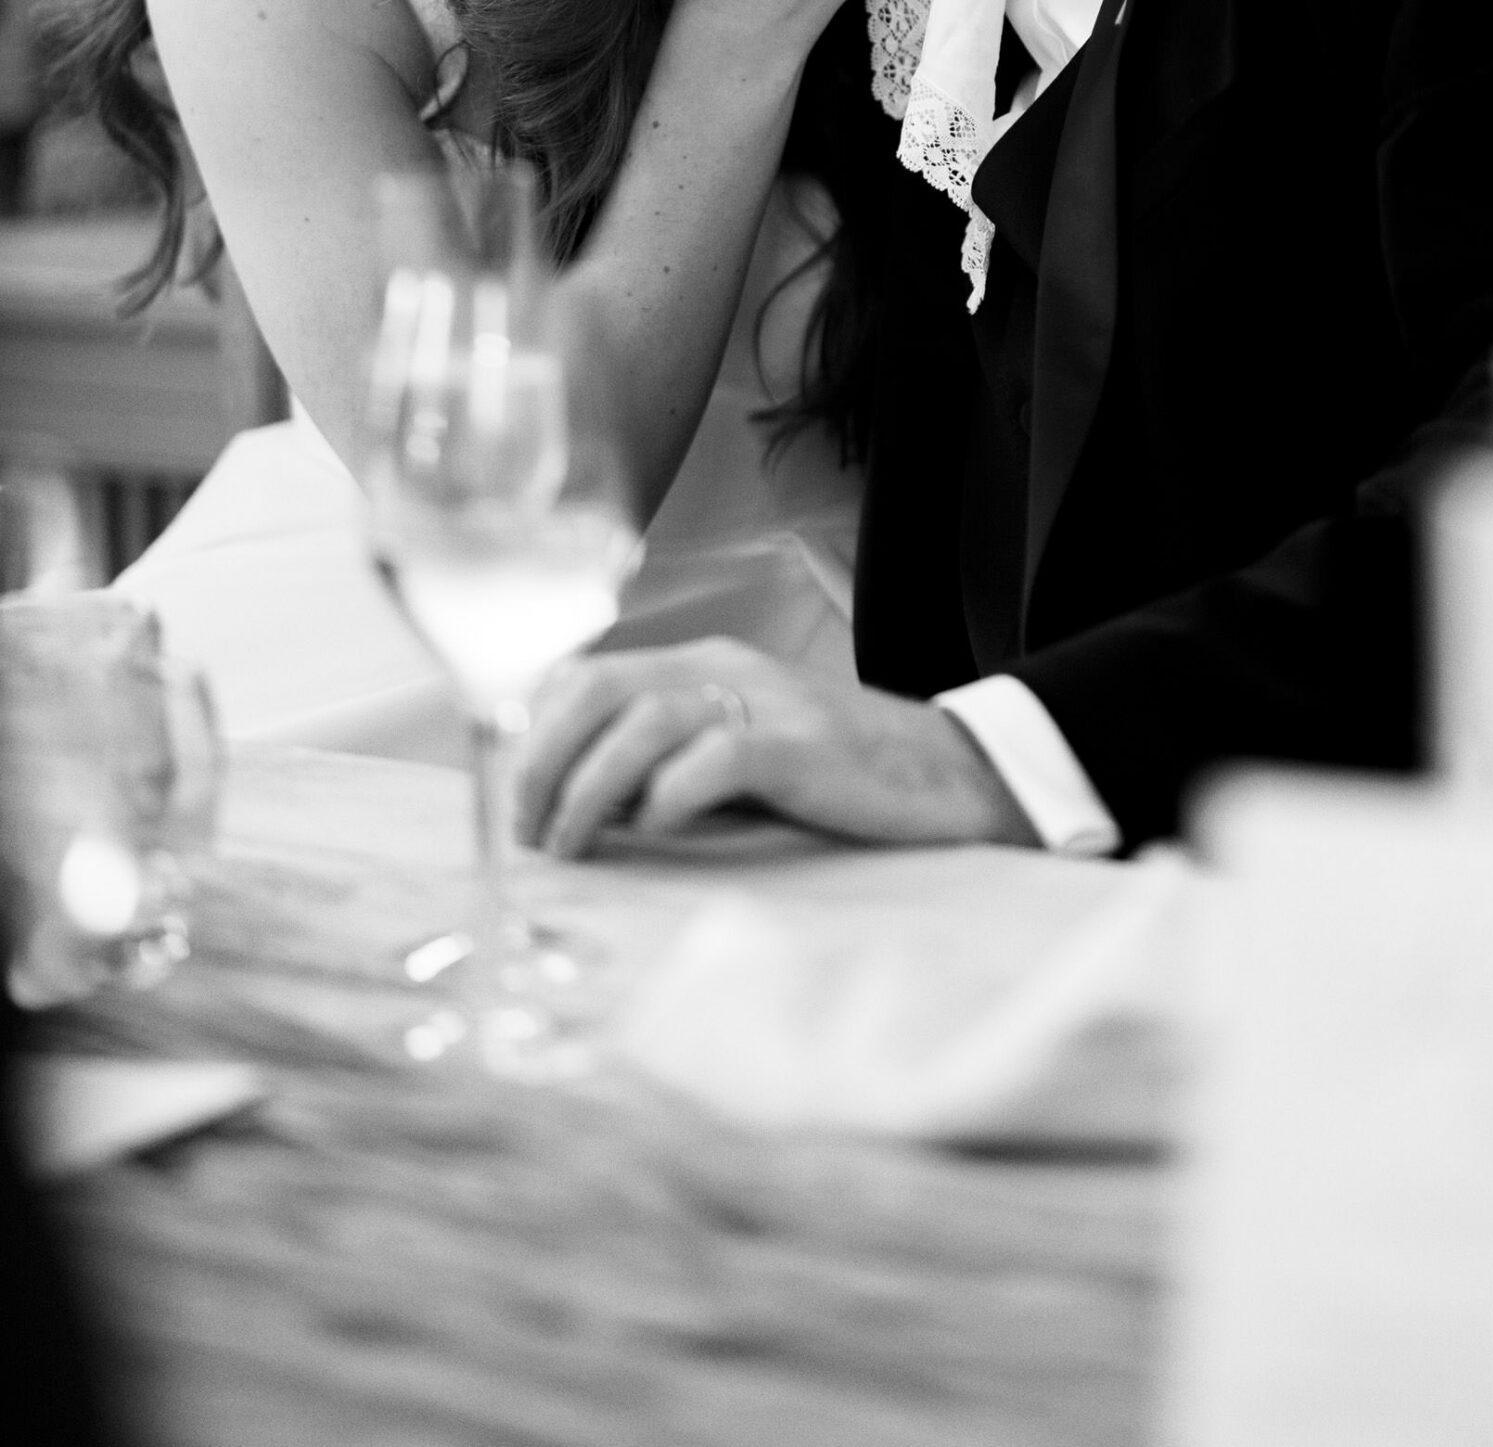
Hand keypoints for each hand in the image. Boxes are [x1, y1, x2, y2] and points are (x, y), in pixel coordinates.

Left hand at [518, 639, 1038, 855]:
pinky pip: (713, 757)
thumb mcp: (745, 756)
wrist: (956, 774)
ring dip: (588, 787)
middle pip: (595, 688)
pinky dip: (669, 796)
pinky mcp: (802, 747)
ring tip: (574, 844)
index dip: (536, 734)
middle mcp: (727, 667)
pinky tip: (660, 828)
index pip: (586, 673)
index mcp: (707, 664)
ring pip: (640, 721)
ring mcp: (765, 702)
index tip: (520, 803)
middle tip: (531, 830)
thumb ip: (676, 763)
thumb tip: (591, 811)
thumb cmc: (843, 779)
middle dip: (542, 760)